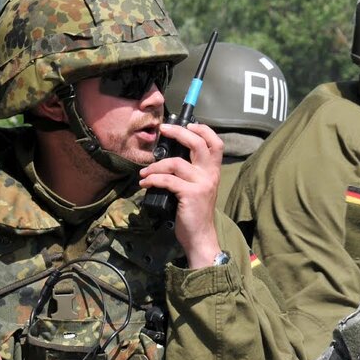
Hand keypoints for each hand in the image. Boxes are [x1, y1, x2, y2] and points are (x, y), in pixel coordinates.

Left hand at [140, 121, 222, 266]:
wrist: (200, 236)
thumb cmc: (194, 212)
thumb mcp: (197, 188)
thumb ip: (190, 172)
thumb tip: (168, 157)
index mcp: (213, 171)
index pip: (215, 144)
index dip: (203, 130)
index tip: (188, 124)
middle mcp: (210, 175)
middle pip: (198, 144)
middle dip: (178, 133)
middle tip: (163, 130)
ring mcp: (202, 184)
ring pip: (176, 163)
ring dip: (155, 165)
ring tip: (144, 173)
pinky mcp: (190, 194)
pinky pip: (167, 180)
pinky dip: (152, 180)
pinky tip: (145, 184)